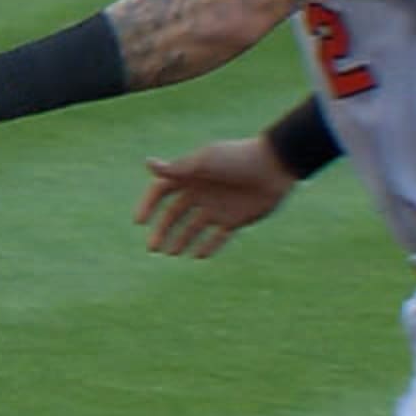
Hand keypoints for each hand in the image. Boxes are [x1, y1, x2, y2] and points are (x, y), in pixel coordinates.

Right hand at [136, 137, 295, 257]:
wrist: (275, 166)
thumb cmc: (237, 159)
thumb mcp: (204, 162)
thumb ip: (176, 168)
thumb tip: (148, 163)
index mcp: (190, 176)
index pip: (161, 192)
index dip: (147, 205)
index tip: (140, 221)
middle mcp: (200, 193)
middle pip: (173, 215)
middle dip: (162, 231)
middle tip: (153, 248)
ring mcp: (217, 207)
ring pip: (192, 229)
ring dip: (180, 241)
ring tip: (172, 253)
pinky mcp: (234, 220)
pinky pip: (217, 237)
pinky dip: (207, 247)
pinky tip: (197, 256)